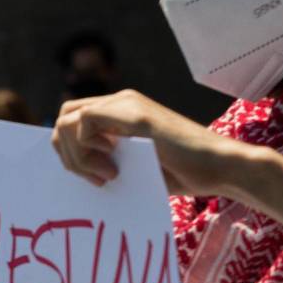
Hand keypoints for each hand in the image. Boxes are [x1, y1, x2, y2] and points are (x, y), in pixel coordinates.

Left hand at [52, 89, 246, 195]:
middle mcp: (121, 102)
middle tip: (93, 179)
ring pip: (68, 120)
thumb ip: (105, 157)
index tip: (89, 179)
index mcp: (119, 112)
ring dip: (77, 155)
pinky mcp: (135, 114)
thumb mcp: (131, 164)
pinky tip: (112, 167)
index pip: (70, 122)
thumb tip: (70, 165)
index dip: (68, 152)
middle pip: (63, 118)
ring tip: (107, 176)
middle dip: (66, 154)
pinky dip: (86, 149)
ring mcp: (127, 105)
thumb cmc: (180, 172)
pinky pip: (84, 121)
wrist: (218, 168)